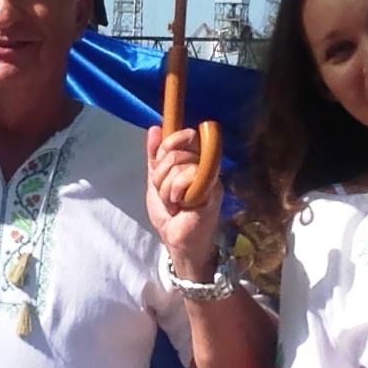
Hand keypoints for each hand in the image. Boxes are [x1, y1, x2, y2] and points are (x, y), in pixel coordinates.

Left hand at [145, 122, 221, 273]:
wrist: (176, 239)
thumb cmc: (169, 213)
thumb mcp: (155, 181)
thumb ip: (154, 156)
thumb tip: (155, 128)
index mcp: (193, 161)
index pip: (187, 135)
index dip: (171, 141)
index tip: (162, 156)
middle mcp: (205, 166)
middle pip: (177, 151)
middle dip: (161, 174)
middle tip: (167, 193)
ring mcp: (211, 177)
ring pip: (179, 165)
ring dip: (166, 188)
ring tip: (173, 202)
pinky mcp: (213, 190)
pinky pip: (188, 176)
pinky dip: (175, 191)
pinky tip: (180, 204)